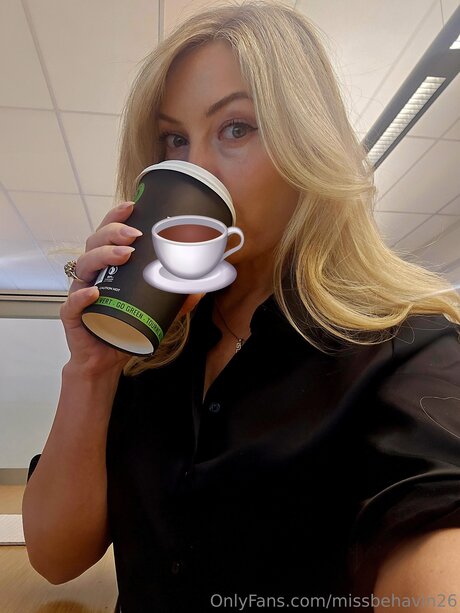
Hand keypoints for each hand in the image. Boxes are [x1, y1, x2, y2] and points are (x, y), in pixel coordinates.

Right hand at [61, 203, 205, 375]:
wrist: (106, 358)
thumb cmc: (125, 327)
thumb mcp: (157, 310)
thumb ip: (176, 298)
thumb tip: (201, 286)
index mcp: (108, 266)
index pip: (108, 234)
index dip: (116, 217)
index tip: (132, 206)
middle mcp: (93, 274)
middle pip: (95, 243)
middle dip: (113, 232)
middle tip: (134, 235)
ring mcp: (80, 292)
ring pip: (84, 265)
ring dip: (103, 255)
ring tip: (123, 254)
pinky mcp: (73, 316)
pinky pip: (72, 303)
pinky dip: (82, 296)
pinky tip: (93, 293)